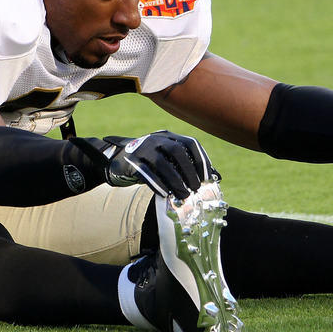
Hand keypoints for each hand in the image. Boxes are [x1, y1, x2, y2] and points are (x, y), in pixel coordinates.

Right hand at [71, 130, 217, 198]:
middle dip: (189, 171)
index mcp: (169, 136)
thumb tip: (215, 177)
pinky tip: (164, 194)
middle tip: (196, 188)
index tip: (207, 177)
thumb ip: (186, 166)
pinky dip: (157, 184)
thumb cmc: (150, 163)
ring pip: (162, 163)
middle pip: (178, 151)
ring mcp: (142, 148)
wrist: (117, 160)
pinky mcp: (131, 161)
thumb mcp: (168, 160)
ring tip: (183, 195)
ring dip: (175, 180)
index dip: (201, 160)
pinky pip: (146, 173)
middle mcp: (157, 139)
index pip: (190, 143)